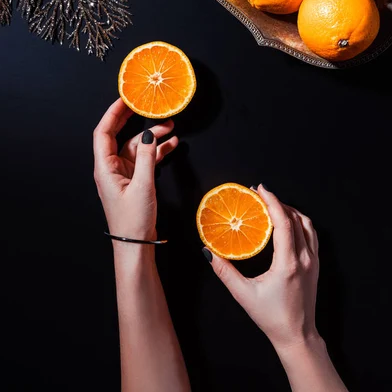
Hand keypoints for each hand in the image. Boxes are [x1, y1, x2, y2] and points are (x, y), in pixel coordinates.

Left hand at [93, 98, 177, 239]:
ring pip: (136, 146)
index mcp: (104, 168)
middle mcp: (110, 168)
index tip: (124, 99)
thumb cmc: (133, 220)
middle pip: (118, 135)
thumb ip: (146, 157)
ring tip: (170, 127)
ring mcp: (123, 173)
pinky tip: (171, 145)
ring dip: (152, 137)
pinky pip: (144, 159)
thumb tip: (148, 134)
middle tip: (145, 105)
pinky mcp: (134, 180)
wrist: (135, 245)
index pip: (103, 132)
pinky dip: (157, 151)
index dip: (112, 113)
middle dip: (133, 120)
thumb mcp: (143, 185)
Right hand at [206, 184, 319, 351]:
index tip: (260, 189)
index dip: (272, 201)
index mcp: (288, 264)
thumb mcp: (244, 295)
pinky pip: (311, 234)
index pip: (284, 222)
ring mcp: (313, 261)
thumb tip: (208, 252)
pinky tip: (287, 222)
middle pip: (295, 218)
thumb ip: (224, 272)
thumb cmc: (272, 317)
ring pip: (306, 223)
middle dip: (277, 202)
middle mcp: (305, 259)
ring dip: (290, 210)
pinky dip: (299, 221)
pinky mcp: (316, 264)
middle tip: (260, 195)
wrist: (297, 335)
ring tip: (272, 205)